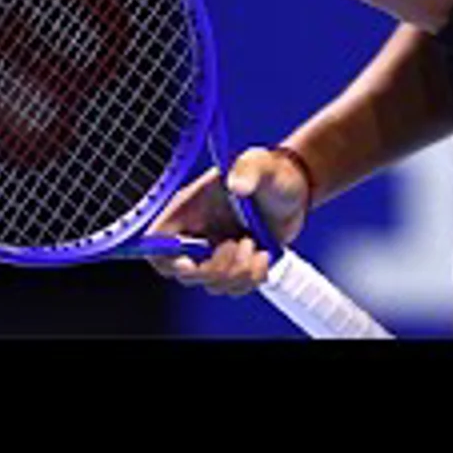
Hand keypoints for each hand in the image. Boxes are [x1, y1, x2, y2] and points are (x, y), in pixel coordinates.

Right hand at [142, 146, 310, 296]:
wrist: (296, 189)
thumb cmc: (271, 172)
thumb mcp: (260, 163)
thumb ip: (248, 168)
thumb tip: (237, 186)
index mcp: (189, 211)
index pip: (156, 243)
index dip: (166, 259)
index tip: (191, 261)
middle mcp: (198, 236)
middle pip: (186, 275)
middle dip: (216, 267)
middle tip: (238, 243)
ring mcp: (217, 254)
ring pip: (214, 286)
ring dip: (238, 271)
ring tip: (253, 243)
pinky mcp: (237, 266)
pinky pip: (237, 289)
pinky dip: (253, 277)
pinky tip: (264, 254)